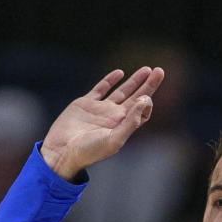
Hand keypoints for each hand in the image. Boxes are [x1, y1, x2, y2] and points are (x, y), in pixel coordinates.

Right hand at [39, 66, 164, 179]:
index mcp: (123, 126)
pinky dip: (110, 80)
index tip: (148, 96)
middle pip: (136, 97)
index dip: (148, 102)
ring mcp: (100, 109)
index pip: (142, 112)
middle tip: (159, 71)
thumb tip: (146, 101)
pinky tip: (120, 73)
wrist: (62, 151)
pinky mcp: (85, 103)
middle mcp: (114, 117)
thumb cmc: (89, 151)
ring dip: (134, 80)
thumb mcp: (114, 140)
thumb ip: (131, 121)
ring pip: (122, 91)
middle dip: (148, 85)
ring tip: (146, 69)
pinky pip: (101, 88)